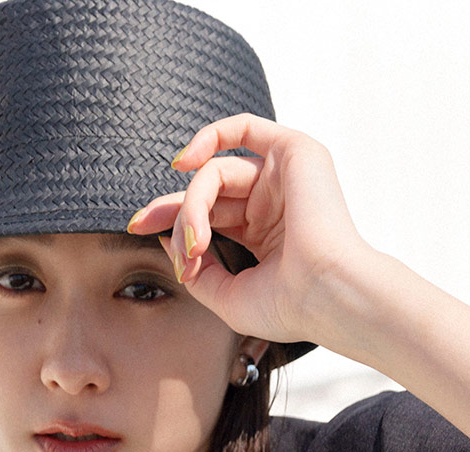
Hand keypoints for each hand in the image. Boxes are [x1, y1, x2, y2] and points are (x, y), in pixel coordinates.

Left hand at [127, 116, 376, 351]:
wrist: (329, 296)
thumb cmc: (290, 306)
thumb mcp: (228, 297)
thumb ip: (197, 271)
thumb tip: (168, 240)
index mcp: (266, 235)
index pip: (211, 216)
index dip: (174, 222)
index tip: (141, 230)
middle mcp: (274, 202)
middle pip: (208, 192)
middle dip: (172, 209)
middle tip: (143, 224)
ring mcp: (284, 176)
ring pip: (217, 172)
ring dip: (193, 204)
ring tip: (195, 241)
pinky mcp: (294, 152)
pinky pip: (242, 127)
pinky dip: (209, 136)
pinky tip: (184, 162)